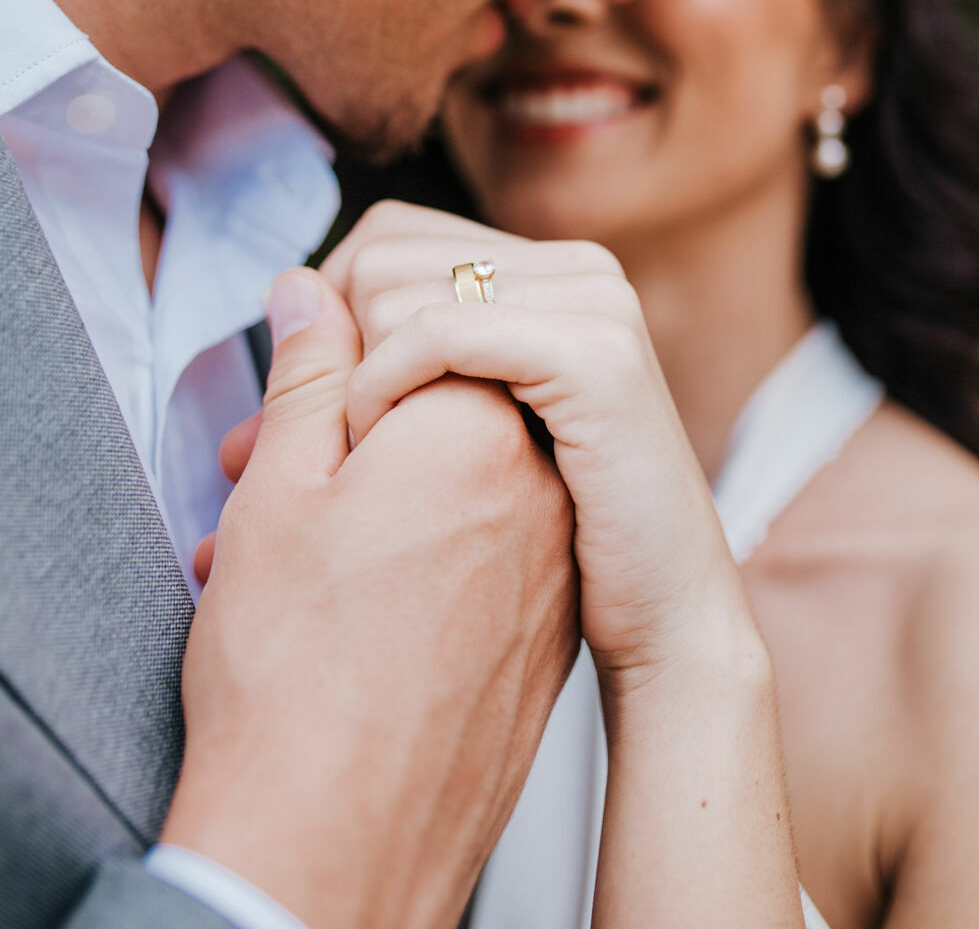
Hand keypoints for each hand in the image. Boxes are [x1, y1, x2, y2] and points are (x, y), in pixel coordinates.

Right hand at [166, 266, 577, 928]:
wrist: (339, 849)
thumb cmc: (292, 674)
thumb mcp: (278, 490)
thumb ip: (306, 369)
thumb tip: (315, 286)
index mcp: (476, 425)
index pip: (419, 319)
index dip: (340, 349)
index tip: (291, 403)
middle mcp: (534, 480)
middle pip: (447, 384)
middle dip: (359, 405)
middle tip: (274, 462)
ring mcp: (546, 552)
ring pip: (461, 463)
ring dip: (382, 471)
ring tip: (302, 529)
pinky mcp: (543, 615)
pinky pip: (486, 531)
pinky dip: (421, 530)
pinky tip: (355, 577)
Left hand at [324, 203, 753, 698]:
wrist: (668, 624)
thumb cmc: (555, 547)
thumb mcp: (461, 431)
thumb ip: (388, 352)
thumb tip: (285, 291)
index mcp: (549, 275)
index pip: (388, 236)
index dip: (327, 316)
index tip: (308, 408)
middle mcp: (577, 269)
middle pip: (381, 253)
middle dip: (326, 349)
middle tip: (311, 446)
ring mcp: (593, 304)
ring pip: (394, 288)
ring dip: (348, 379)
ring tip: (352, 463)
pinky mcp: (594, 356)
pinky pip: (437, 332)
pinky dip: (382, 387)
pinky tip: (374, 448)